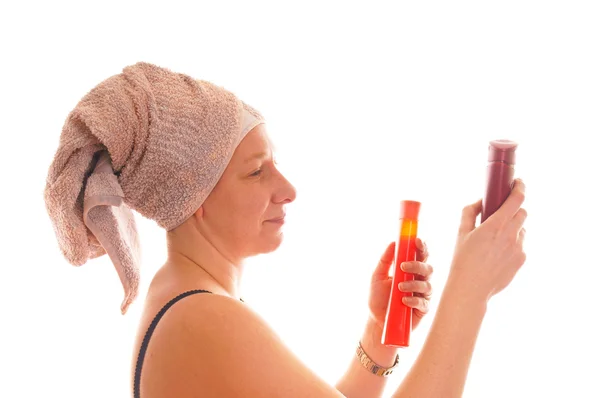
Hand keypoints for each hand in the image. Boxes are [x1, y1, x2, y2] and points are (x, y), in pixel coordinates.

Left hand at [368, 237, 432, 330]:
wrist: (376, 320)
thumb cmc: (378, 298)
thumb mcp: (377, 276)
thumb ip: (385, 260)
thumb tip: (393, 243)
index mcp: (410, 270)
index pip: (420, 255)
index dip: (422, 247)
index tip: (417, 241)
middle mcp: (418, 280)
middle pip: (427, 268)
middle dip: (417, 265)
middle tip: (403, 266)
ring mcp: (422, 295)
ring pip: (427, 284)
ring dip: (413, 283)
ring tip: (399, 287)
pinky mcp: (423, 309)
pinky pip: (423, 302)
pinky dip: (414, 300)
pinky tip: (404, 300)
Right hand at [448, 178, 527, 302]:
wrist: (471, 288)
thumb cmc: (463, 260)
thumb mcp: (461, 232)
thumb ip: (470, 212)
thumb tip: (480, 201)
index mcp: (495, 225)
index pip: (516, 199)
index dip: (520, 188)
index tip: (518, 183)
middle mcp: (510, 235)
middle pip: (522, 213)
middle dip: (514, 209)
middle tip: (502, 212)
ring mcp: (518, 248)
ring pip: (522, 230)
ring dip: (513, 227)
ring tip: (496, 238)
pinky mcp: (521, 260)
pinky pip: (520, 245)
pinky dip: (512, 243)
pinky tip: (497, 253)